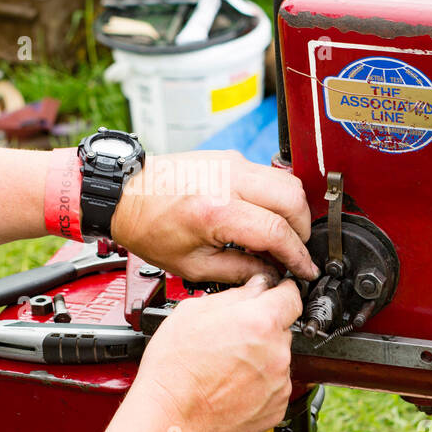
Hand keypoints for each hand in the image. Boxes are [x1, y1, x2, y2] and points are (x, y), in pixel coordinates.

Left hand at [111, 151, 319, 283]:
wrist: (127, 194)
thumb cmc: (149, 227)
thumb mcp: (192, 265)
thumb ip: (239, 270)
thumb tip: (272, 274)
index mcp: (216, 210)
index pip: (276, 231)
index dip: (297, 254)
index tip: (305, 268)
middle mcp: (227, 180)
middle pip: (293, 200)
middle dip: (303, 230)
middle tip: (296, 252)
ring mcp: (230, 163)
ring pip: (287, 182)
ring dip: (294, 211)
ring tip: (283, 236)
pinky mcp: (230, 157)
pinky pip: (269, 175)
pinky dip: (277, 197)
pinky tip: (266, 217)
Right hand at [132, 274, 301, 431]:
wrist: (170, 414)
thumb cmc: (175, 366)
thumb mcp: (194, 311)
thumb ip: (235, 295)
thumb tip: (256, 287)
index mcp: (260, 321)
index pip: (292, 296)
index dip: (281, 292)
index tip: (276, 295)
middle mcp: (276, 352)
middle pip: (281, 329)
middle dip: (262, 329)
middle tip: (231, 339)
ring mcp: (278, 382)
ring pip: (277, 359)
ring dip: (261, 358)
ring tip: (227, 367)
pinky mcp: (276, 407)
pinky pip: (274, 386)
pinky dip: (259, 384)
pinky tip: (232, 385)